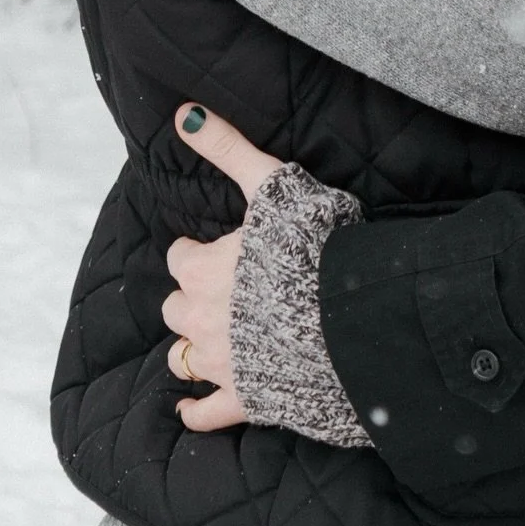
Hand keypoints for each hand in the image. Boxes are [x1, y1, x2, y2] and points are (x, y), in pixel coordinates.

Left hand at [161, 103, 281, 432]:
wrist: (348, 315)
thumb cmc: (311, 243)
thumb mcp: (270, 184)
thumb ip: (227, 148)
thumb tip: (184, 113)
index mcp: (202, 269)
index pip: (180, 257)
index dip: (198, 252)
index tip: (217, 249)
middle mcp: (199, 318)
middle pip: (176, 307)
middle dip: (192, 298)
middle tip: (223, 289)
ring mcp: (220, 363)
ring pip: (182, 356)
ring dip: (192, 346)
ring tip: (214, 336)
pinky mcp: (244, 398)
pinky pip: (204, 412)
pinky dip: (197, 410)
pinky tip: (194, 407)